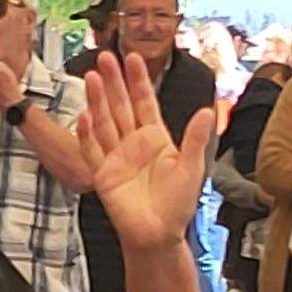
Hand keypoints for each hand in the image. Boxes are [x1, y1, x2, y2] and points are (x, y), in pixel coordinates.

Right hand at [79, 51, 216, 253]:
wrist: (158, 235)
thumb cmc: (177, 204)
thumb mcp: (191, 168)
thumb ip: (194, 138)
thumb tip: (207, 110)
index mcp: (155, 138)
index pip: (144, 102)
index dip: (138, 80)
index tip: (133, 58)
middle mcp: (133, 143)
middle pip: (120, 106)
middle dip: (113, 82)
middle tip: (105, 57)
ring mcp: (115, 157)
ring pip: (104, 122)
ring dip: (97, 100)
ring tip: (90, 77)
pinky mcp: (102, 174)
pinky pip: (92, 151)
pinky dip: (87, 135)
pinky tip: (84, 116)